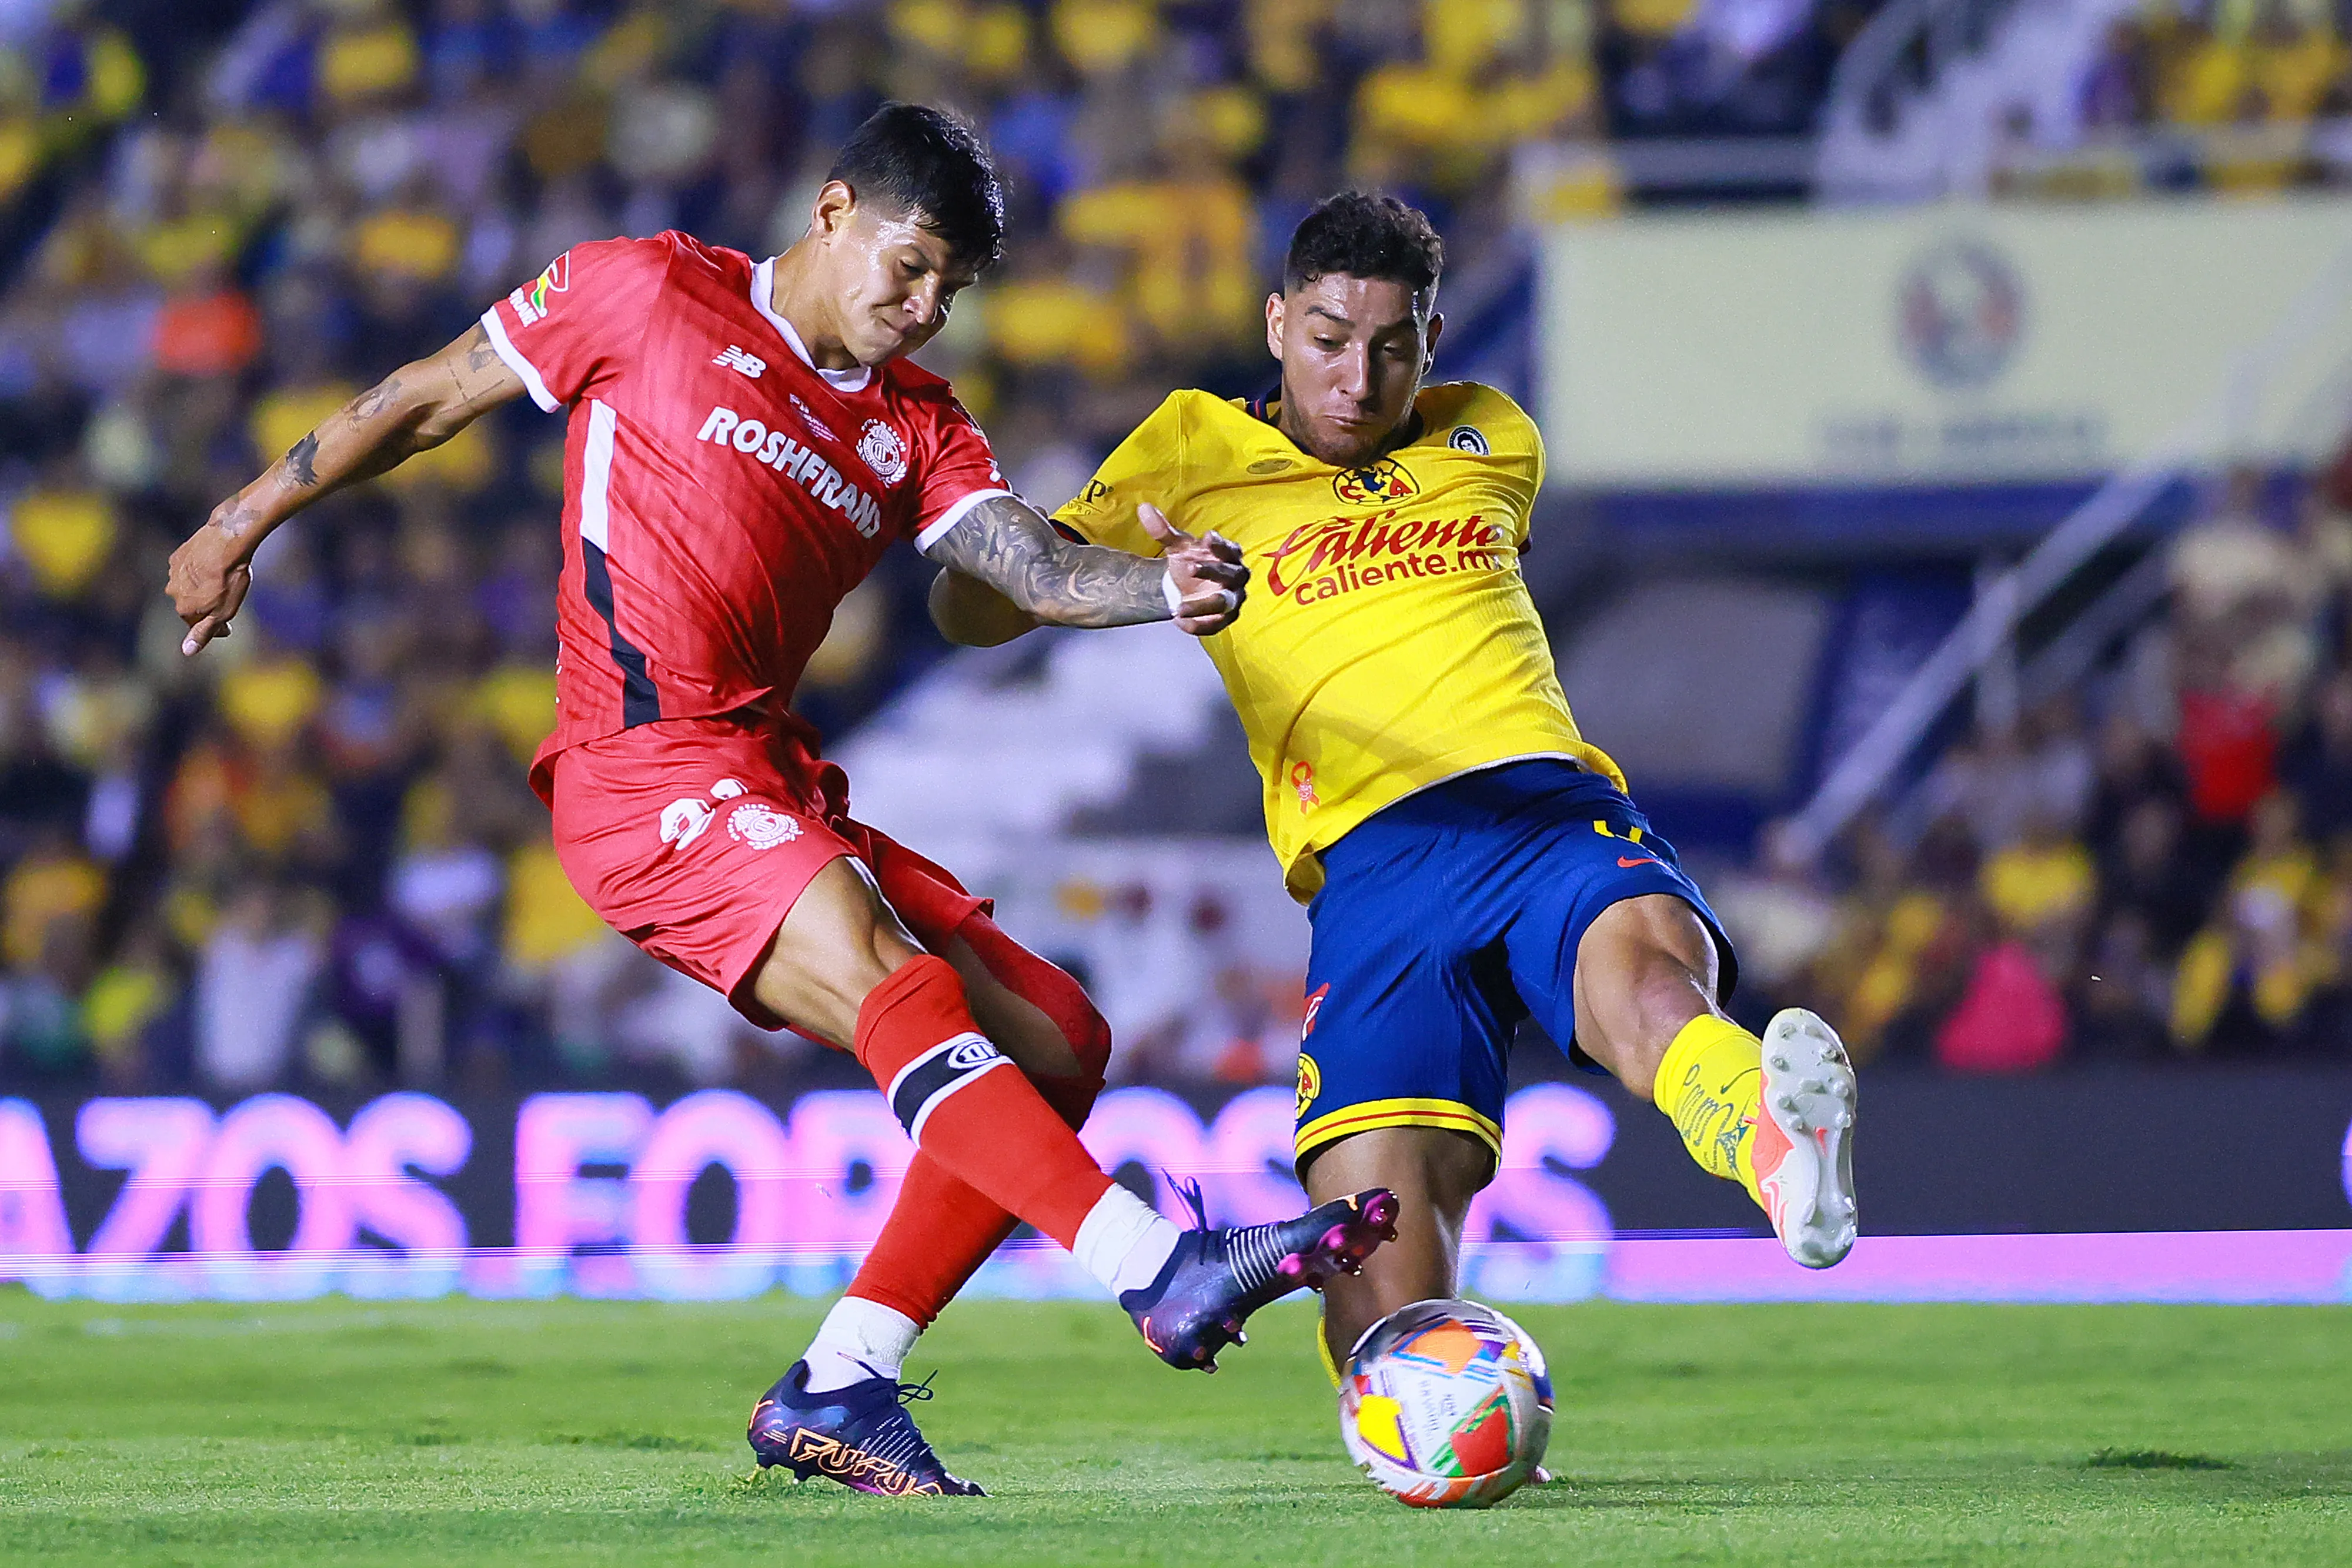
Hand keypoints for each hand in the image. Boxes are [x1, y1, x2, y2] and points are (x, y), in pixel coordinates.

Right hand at [167, 506, 256, 655]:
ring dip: (202, 587)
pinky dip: (199, 570)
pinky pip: (188, 568)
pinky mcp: (179, 555)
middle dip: (207, 606)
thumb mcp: (223, 611)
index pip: (197, 625)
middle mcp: (173, 591)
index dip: (215, 627)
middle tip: (227, 599)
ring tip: (221, 580)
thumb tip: (187, 652)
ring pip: (189, 586)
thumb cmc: (230, 577)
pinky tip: (213, 566)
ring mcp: (174, 572)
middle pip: (191, 605)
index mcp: (184, 609)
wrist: (227, 540)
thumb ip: (204, 632)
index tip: (228, 626)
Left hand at [1139, 502, 1247, 636]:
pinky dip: (1198, 625)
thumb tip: (1143, 508)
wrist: (1189, 585)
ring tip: (1178, 608)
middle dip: (1211, 571)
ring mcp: (1233, 598)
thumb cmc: (1191, 560)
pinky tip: (1178, 621)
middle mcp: (1236, 575)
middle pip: (1229, 574)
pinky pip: (1216, 624)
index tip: (1207, 538)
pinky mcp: (1224, 618)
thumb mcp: (1177, 546)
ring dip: (1203, 605)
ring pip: (1224, 602)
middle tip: (1190, 568)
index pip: (1229, 548)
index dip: (1220, 544)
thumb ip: (1163, 530)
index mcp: (1229, 553)